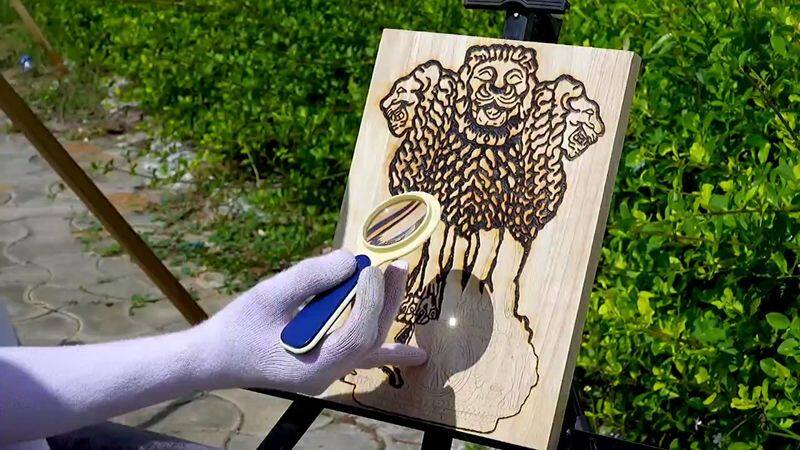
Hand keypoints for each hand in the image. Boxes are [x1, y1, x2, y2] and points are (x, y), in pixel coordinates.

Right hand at [192, 249, 425, 394]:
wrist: (214, 358)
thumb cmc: (237, 329)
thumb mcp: (268, 297)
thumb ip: (309, 278)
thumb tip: (349, 259)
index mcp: (311, 369)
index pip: (357, 336)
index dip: (369, 301)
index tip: (369, 269)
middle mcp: (326, 376)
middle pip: (370, 339)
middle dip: (387, 301)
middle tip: (397, 266)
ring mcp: (328, 371)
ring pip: (369, 345)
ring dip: (386, 311)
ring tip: (398, 277)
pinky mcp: (325, 362)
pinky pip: (360, 353)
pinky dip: (384, 344)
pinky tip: (414, 354)